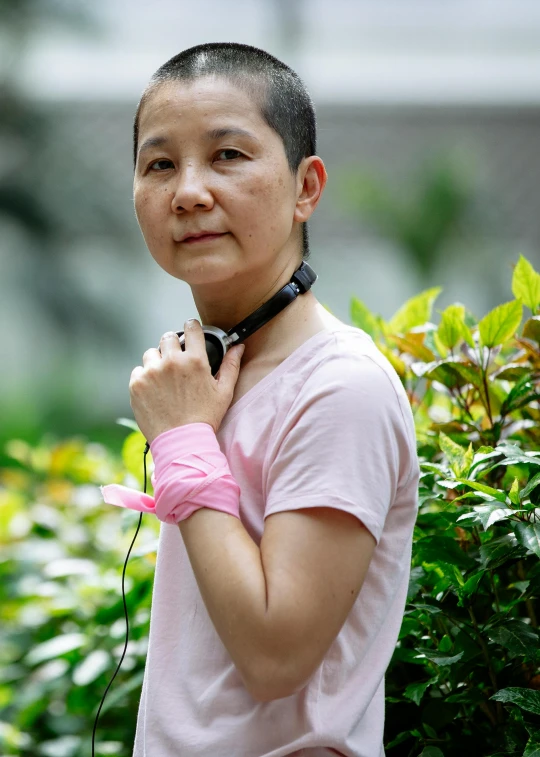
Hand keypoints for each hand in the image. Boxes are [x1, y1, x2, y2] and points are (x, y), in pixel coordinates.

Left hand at [129, 319, 244, 443]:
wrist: (181, 442)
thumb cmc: (204, 418)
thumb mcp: (224, 392)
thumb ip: (231, 366)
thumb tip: (238, 347)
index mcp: (195, 360)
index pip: (191, 328)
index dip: (191, 328)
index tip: (190, 331)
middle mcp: (172, 362)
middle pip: (167, 337)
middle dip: (172, 346)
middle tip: (176, 362)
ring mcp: (151, 372)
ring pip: (151, 353)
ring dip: (157, 361)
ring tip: (164, 380)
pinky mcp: (137, 384)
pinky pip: (138, 371)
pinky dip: (144, 378)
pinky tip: (155, 392)